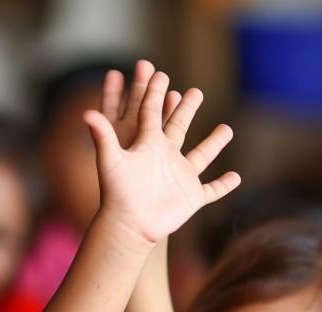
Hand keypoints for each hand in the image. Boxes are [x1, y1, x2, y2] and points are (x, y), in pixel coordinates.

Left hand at [84, 64, 239, 245]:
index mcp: (148, 146)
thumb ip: (102, 136)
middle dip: (186, 110)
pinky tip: (236, 177)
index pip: (153, 114)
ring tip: (227, 129)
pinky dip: (223, 185)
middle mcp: (166, 159)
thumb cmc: (116, 195)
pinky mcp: (191, 197)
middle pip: (179, 128)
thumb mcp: (110, 161)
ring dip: (213, 144)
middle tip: (195, 91)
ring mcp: (180, 178)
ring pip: (201, 157)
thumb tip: (86, 112)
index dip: (156, 94)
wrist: (128, 227)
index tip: (160, 74)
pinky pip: (212, 191)